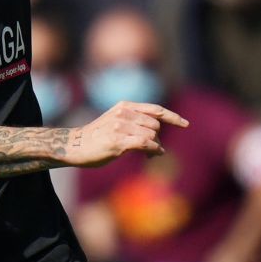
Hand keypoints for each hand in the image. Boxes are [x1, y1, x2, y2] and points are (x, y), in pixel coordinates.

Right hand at [65, 101, 189, 167]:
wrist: (74, 146)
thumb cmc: (96, 138)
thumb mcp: (115, 123)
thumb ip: (135, 123)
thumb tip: (158, 140)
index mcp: (124, 106)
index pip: (155, 109)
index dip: (172, 117)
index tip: (185, 124)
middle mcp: (123, 113)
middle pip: (155, 125)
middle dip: (157, 138)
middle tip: (153, 150)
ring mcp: (120, 126)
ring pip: (151, 135)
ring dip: (155, 146)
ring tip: (150, 154)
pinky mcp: (117, 141)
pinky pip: (145, 143)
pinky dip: (153, 150)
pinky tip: (152, 155)